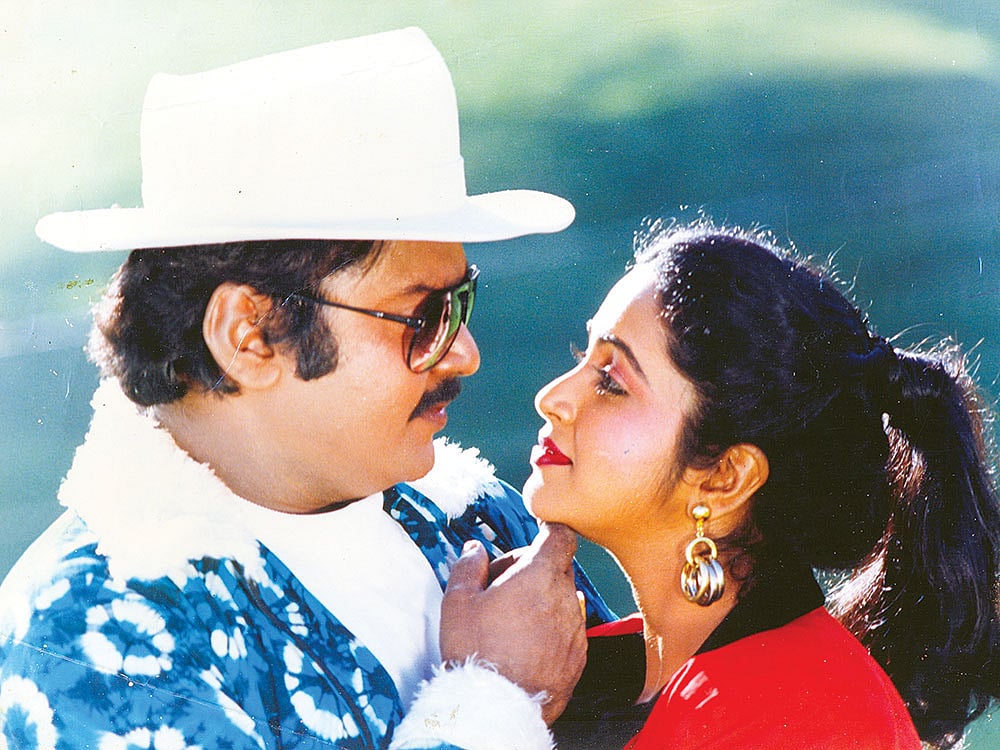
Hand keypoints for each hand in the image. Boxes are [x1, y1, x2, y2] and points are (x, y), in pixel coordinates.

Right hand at [440, 523, 586, 723]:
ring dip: (543, 599)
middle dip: (533, 568)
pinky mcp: (579, 657)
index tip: (536, 534)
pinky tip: (525, 642)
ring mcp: (575, 630)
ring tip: (511, 618)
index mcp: (538, 576)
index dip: (548, 531)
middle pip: (558, 567)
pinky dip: (552, 627)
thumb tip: (474, 549)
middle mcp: (565, 599)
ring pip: (564, 599)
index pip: (560, 536)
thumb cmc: (476, 652)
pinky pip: (568, 629)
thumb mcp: (457, 602)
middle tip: (502, 585)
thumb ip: (468, 567)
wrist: (497, 709)